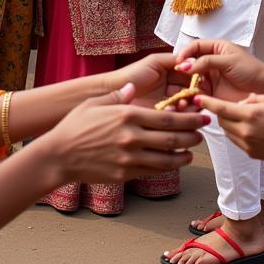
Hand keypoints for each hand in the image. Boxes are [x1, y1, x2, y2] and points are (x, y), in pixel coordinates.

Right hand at [41, 82, 206, 184]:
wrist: (59, 155)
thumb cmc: (75, 126)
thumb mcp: (95, 103)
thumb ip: (117, 95)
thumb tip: (131, 88)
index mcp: (127, 115)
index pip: (167, 117)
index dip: (188, 118)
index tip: (200, 115)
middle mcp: (132, 137)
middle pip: (172, 138)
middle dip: (192, 135)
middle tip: (203, 132)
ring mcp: (129, 158)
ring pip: (166, 159)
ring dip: (184, 155)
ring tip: (192, 151)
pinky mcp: (125, 174)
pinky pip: (153, 171)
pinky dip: (167, 167)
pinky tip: (174, 163)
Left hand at [110, 52, 197, 110]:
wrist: (114, 92)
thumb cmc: (131, 74)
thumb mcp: (154, 61)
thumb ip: (173, 59)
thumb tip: (194, 60)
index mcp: (170, 74)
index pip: (189, 77)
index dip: (197, 79)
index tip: (202, 82)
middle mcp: (170, 88)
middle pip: (190, 92)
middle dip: (195, 95)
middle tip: (196, 97)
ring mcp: (167, 103)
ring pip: (186, 106)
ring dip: (189, 106)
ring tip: (184, 105)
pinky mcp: (162, 117)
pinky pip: (177, 118)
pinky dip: (179, 116)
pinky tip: (174, 112)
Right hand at [174, 40, 263, 102]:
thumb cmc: (251, 70)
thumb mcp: (229, 61)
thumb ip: (207, 61)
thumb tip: (185, 65)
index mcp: (216, 49)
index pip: (195, 47)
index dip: (185, 52)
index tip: (178, 61)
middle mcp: (210, 63)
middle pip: (190, 63)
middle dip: (183, 70)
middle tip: (178, 77)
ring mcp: (211, 78)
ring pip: (192, 80)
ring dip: (186, 84)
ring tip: (182, 91)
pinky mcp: (212, 94)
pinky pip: (198, 94)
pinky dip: (192, 96)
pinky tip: (189, 100)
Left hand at [195, 92, 263, 166]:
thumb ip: (253, 98)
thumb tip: (242, 101)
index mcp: (250, 114)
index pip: (220, 108)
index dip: (207, 102)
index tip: (197, 97)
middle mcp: (245, 131)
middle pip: (221, 120)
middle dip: (220, 112)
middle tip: (225, 104)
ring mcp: (247, 144)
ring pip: (228, 131)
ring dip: (229, 122)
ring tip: (242, 116)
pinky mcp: (251, 154)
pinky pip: (236, 140)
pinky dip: (237, 132)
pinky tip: (249, 128)